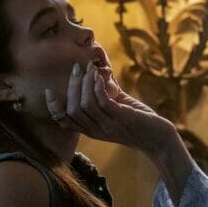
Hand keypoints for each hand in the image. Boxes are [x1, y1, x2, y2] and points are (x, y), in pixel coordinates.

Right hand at [44, 62, 175, 157]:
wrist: (159, 138)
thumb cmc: (138, 122)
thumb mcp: (116, 110)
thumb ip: (104, 96)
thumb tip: (94, 73)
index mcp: (91, 130)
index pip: (64, 122)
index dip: (53, 107)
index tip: (48, 92)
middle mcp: (96, 131)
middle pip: (72, 109)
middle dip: (72, 85)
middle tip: (77, 68)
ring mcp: (108, 126)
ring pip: (85, 104)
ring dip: (85, 82)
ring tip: (89, 68)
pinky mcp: (120, 118)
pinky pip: (102, 101)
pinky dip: (97, 85)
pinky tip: (100, 75)